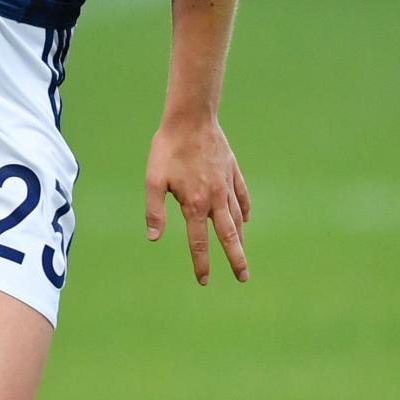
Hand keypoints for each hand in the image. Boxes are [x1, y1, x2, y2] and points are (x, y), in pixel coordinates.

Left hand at [144, 114, 251, 284]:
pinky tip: (246, 219)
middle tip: (243, 278)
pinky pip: (243, 197)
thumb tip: (153, 239)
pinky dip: (245, 211)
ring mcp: (227, 185)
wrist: (191, 119)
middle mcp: (215, 199)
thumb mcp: (153, 180)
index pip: (199, 242)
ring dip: (240, 238)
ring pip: (238, 218)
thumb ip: (154, 211)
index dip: (201, 263)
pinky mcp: (233, 171)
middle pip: (229, 236)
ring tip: (242, 253)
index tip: (203, 281)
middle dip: (236, 259)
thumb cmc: (168, 149)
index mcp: (195, 204)